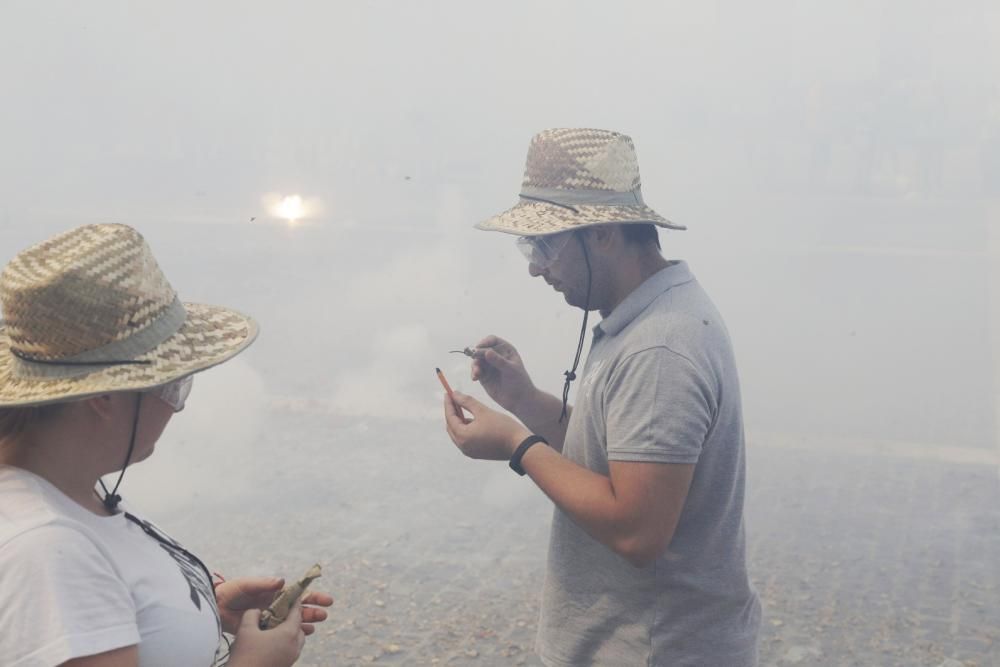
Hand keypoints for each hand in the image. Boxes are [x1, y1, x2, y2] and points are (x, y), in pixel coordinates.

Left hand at [216, 577, 332, 634]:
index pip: (297, 594)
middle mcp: (275, 605)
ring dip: (305, 623)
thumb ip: (264, 584)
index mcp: (274, 592)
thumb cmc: (230, 592)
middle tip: (324, 614)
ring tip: (315, 627)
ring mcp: (270, 618)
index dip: (312, 596)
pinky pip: (281, 633)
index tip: (325, 599)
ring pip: (292, 621)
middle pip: (298, 608)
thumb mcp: (247, 584)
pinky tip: (302, 635)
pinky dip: (293, 633)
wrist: (215, 607)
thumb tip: (283, 581)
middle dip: (312, 610)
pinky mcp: (263, 630)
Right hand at [228, 602, 304, 666]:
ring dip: (290, 633)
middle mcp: (294, 646)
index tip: (293, 595)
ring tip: (276, 629)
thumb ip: (252, 614)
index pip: (297, 613)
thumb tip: (257, 610)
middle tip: (283, 613)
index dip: (295, 603)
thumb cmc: (245, 655)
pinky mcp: (287, 666)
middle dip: (294, 619)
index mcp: (289, 634)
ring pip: (297, 641)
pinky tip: (272, 643)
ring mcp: (291, 658)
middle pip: (299, 628)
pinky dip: (286, 644)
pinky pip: (291, 651)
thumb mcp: (245, 629)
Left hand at [444, 391, 530, 459]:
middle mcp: (463, 447)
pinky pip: (466, 439)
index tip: (448, 392)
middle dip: (452, 412)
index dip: (448, 403)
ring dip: (459, 420)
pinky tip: (472, 419)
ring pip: (458, 433)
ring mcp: (469, 452)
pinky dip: (466, 429)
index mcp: (463, 436)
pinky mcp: (477, 454)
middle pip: (451, 426)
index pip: (450, 417)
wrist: (519, 446)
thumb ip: (466, 402)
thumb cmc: (502, 427)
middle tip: (454, 399)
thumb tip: (454, 394)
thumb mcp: (483, 411)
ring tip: (464, 407)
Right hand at [470, 335, 536, 414]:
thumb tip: (487, 352)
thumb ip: (499, 361)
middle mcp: (495, 356)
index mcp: (505, 350)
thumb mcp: (511, 370)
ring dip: (474, 365)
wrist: (519, 399)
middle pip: (481, 350)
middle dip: (476, 354)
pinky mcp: (484, 376)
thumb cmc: (520, 382)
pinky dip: (474, 373)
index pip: (492, 340)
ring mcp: (489, 366)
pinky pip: (475, 371)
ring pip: (477, 360)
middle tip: (476, 361)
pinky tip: (475, 378)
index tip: (479, 347)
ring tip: (476, 373)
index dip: (485, 342)